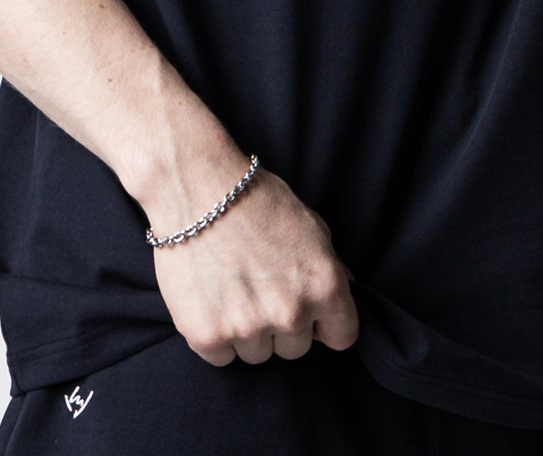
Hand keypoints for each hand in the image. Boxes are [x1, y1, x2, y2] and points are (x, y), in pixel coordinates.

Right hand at [148, 161, 359, 366]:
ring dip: (248, 331)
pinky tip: (210, 298)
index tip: (310, 313)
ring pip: (257, 354)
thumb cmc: (254, 198)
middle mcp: (290, 312)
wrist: (195, 186)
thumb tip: (347, 288)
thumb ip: (331, 264)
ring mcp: (248, 327)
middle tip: (260, 287)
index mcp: (324, 284)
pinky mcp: (207, 336)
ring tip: (232, 288)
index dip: (325, 323)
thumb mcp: (309, 224)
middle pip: (296, 349)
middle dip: (282, 325)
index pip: (342, 336)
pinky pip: (221, 356)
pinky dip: (215, 335)